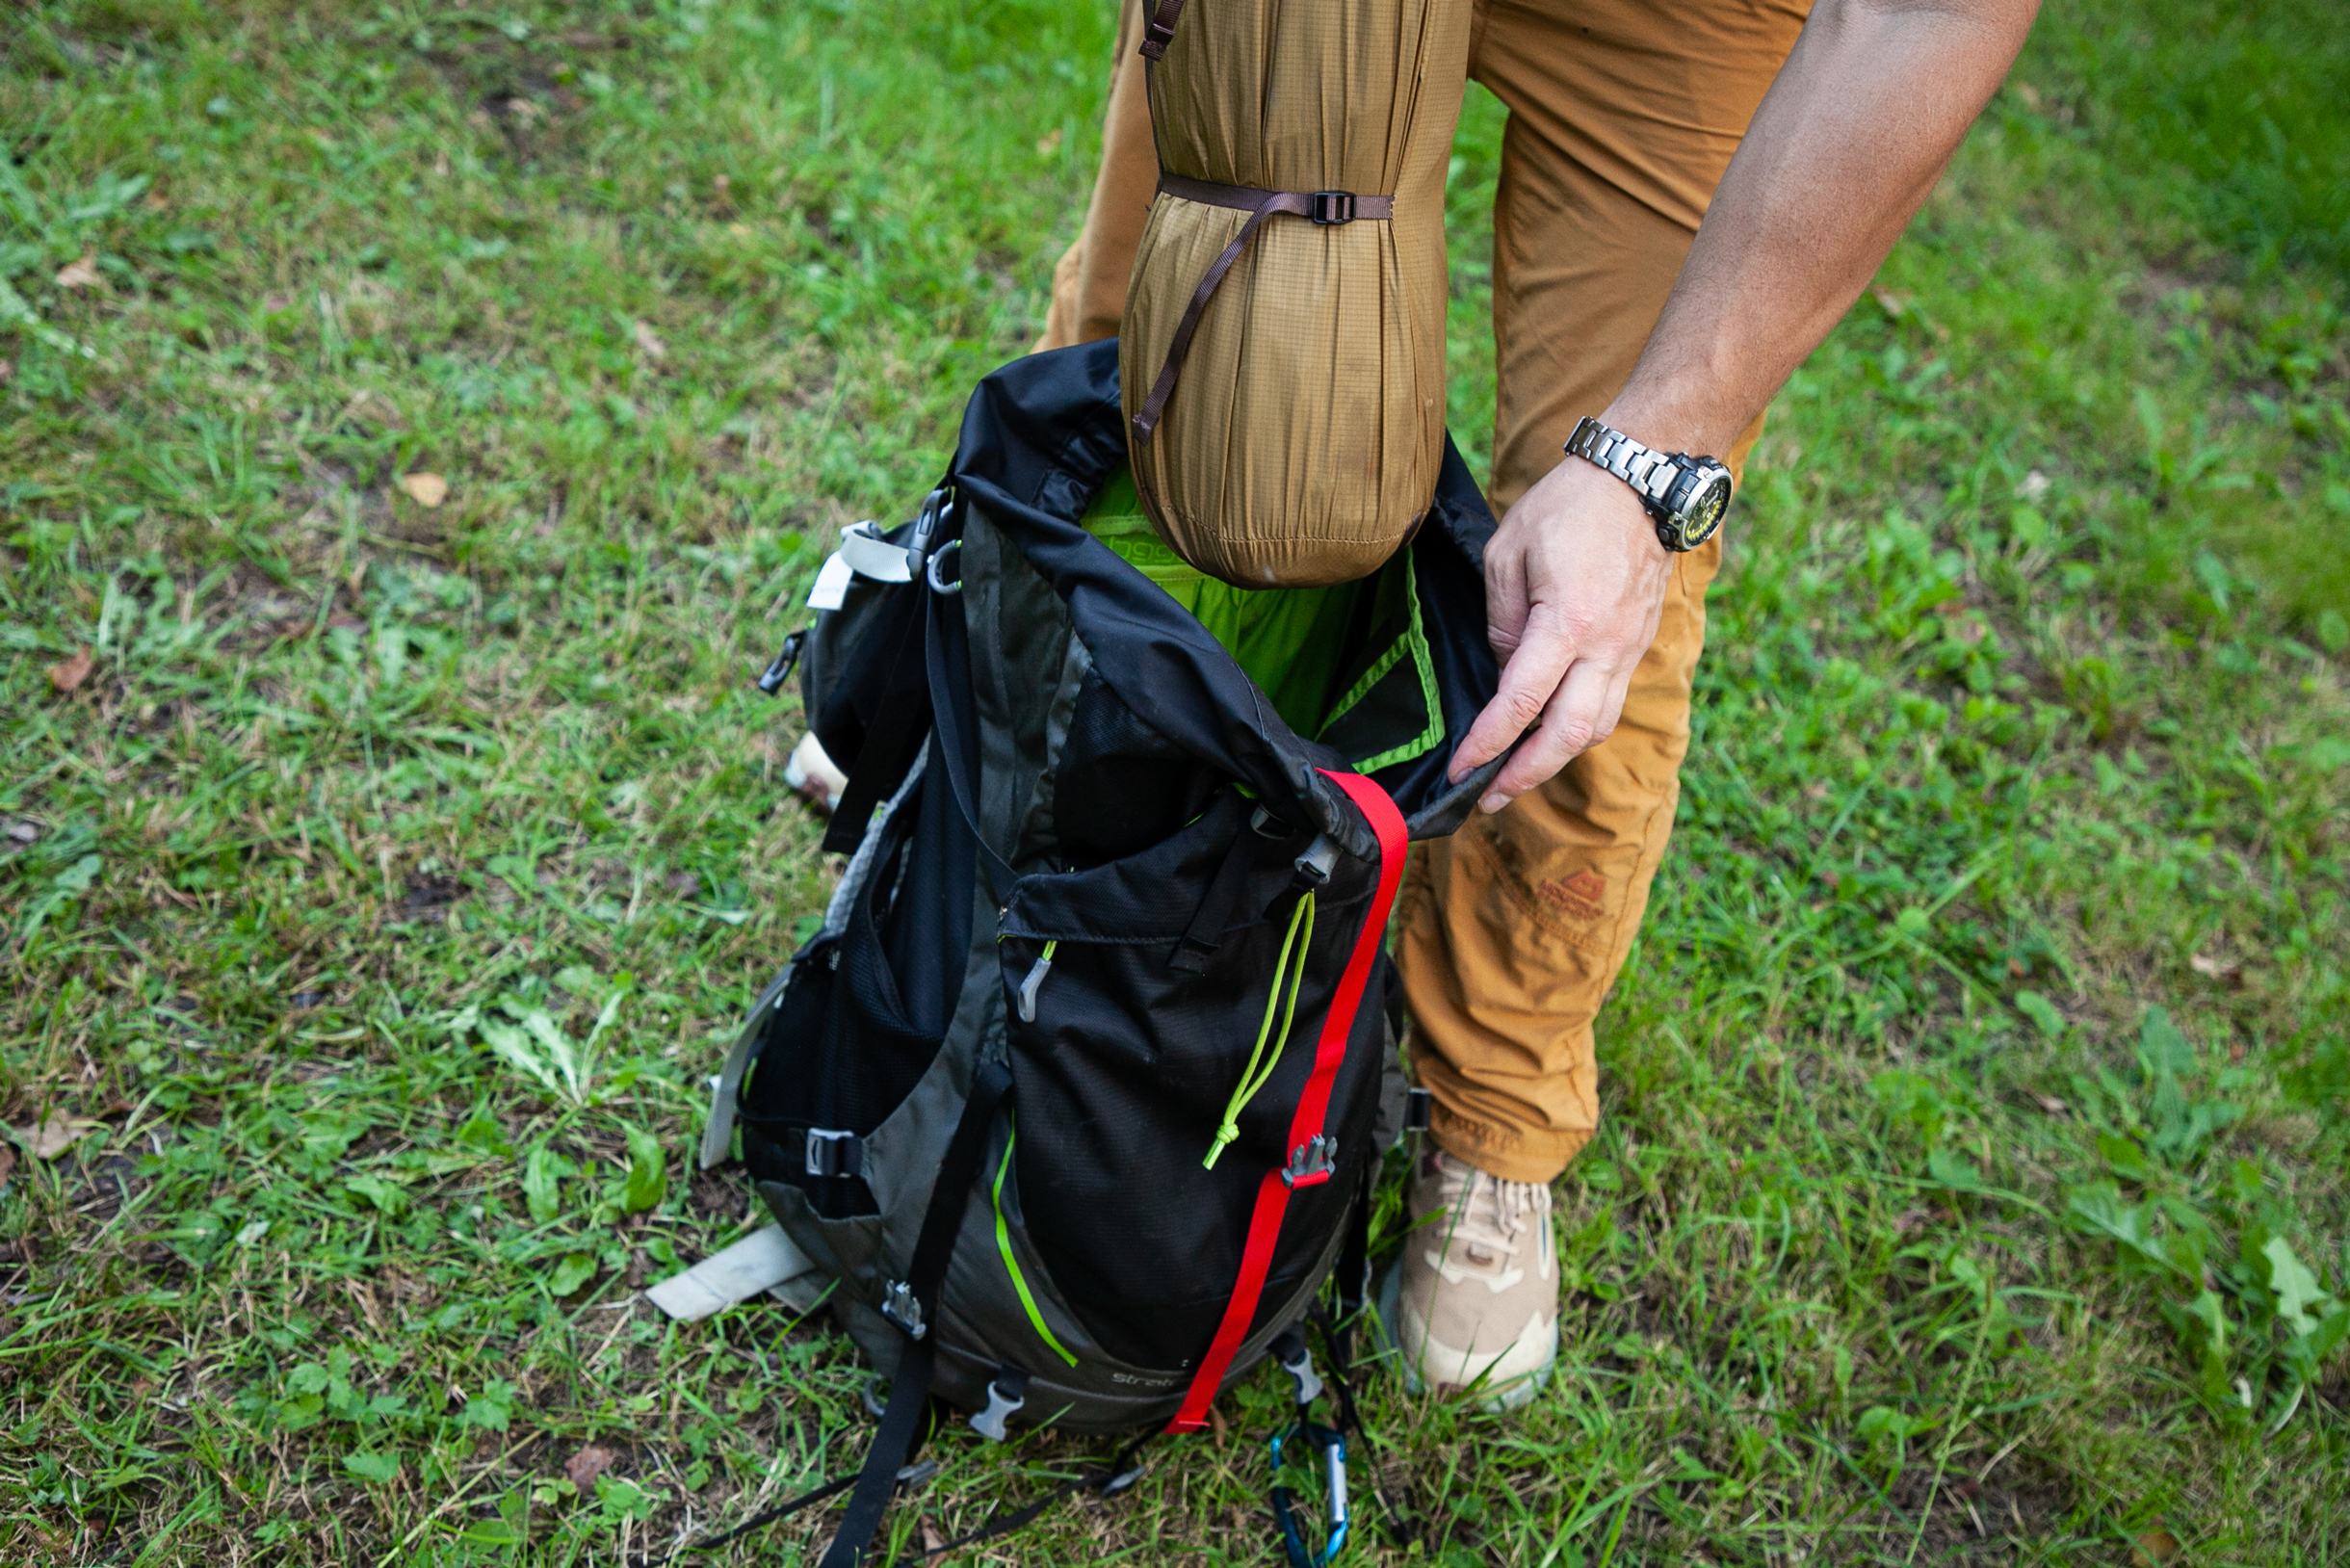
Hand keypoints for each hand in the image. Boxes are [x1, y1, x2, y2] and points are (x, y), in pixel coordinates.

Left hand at [1448, 451, 1673, 811]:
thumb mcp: (1508, 554)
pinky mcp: (1639, 645)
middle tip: (1488, 796)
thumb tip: (1505, 672)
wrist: (1642, 481)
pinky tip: (1547, 733)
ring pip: (1596, 727)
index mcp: (1568, 622)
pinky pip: (1608, 703)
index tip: (1461, 770)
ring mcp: (1629, 649)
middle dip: (1526, 774)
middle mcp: (1607, 646)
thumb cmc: (1569, 506)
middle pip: (1569, 735)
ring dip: (1555, 758)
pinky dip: (1577, 729)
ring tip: (1515, 773)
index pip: (1522, 703)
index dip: (1488, 744)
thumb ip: (1501, 622)